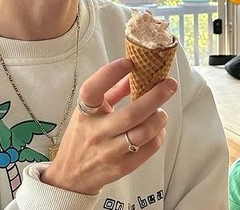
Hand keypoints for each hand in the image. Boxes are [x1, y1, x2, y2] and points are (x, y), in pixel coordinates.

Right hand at [41, 58, 177, 194]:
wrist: (70, 176)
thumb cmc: (83, 136)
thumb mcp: (89, 111)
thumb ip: (112, 91)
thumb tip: (135, 72)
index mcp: (85, 113)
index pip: (92, 90)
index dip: (110, 73)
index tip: (129, 63)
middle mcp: (96, 132)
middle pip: (131, 114)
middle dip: (156, 96)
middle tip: (170, 85)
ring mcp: (109, 152)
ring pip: (143, 133)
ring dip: (159, 118)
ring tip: (161, 112)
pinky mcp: (121, 168)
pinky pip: (148, 149)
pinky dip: (158, 136)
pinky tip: (157, 129)